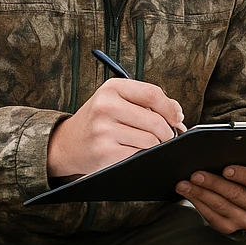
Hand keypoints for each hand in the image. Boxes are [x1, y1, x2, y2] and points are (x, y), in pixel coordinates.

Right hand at [48, 79, 185, 177]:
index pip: (153, 94)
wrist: (68, 143)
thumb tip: (177, 114)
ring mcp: (104, 130)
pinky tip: (132, 152)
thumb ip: (148, 102)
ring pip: (151, 140)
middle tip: (162, 136)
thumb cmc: (99, 121)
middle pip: (156, 121)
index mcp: (112, 88)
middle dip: (166, 132)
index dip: (171, 108)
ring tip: (143, 143)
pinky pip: (140, 155)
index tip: (177, 118)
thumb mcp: (117, 101)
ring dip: (155, 145)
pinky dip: (142, 156)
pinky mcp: (105, 152)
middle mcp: (106, 106)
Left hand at [177, 165, 245, 233]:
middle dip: (213, 183)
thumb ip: (243, 160)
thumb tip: (217, 154)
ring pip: (220, 206)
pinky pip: (212, 216)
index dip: (242, 175)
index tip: (226, 169)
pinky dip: (198, 203)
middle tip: (196, 175)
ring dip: (200, 194)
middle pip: (235, 194)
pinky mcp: (230, 227)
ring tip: (184, 184)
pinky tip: (188, 194)